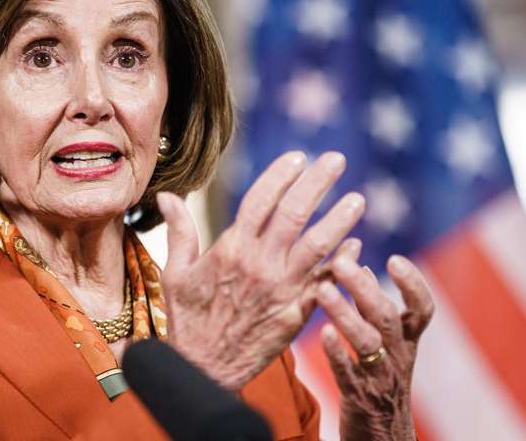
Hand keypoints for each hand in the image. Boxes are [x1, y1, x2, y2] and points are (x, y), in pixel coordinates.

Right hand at [157, 151, 365, 389]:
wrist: (203, 370)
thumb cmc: (187, 320)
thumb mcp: (176, 273)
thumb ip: (179, 231)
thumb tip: (168, 195)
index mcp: (230, 249)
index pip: (260, 200)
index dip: (281, 175)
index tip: (298, 156)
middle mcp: (259, 265)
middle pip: (295, 214)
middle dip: (318, 183)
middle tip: (336, 160)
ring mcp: (282, 290)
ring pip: (319, 246)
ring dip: (340, 220)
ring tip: (357, 199)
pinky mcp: (297, 314)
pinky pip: (327, 283)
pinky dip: (343, 263)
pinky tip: (355, 246)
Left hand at [316, 255, 433, 440]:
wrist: (383, 439)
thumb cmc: (379, 380)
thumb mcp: (385, 344)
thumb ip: (374, 308)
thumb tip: (363, 267)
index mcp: (408, 341)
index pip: (422, 308)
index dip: (413, 283)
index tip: (396, 258)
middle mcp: (398, 356)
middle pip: (387, 317)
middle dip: (364, 288)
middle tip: (341, 262)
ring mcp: (379, 377)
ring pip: (367, 343)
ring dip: (345, 314)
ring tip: (323, 290)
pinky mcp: (358, 397)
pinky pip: (348, 374)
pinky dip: (336, 354)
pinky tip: (322, 334)